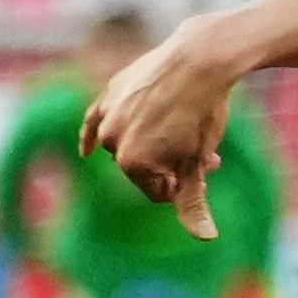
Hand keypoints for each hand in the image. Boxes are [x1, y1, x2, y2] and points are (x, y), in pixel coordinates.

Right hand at [76, 19, 250, 240]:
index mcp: (132, 164)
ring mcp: (106, 117)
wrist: (199, 59)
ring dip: (152, 144)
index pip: (160, 192)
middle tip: (209, 151)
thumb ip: (193, 202)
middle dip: (173, 164)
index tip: (212, 164)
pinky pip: (94, 121)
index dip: (188, 182)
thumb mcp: (199, 160)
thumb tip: (205, 238)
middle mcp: (110, 142)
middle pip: (145, 168)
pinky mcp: (107, 95)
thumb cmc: (204, 113)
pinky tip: (85, 150)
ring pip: (129, 143)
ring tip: (184, 130)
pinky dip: (93, 134)